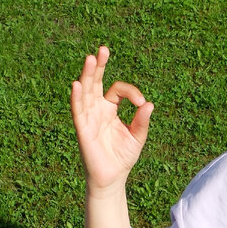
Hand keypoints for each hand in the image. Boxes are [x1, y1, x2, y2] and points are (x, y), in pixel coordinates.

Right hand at [70, 46, 153, 194]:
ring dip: (87, 75)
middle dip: (98, 66)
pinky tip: (77, 85)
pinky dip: (77, 98)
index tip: (141, 103)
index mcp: (110, 109)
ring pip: (86, 92)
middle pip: (95, 82)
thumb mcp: (137, 136)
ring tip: (90, 58)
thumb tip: (149, 104)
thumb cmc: (123, 157)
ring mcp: (88, 118)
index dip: (131, 92)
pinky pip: (78, 111)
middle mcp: (97, 110)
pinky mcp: (83, 129)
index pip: (117, 90)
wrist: (112, 178)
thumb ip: (142, 120)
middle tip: (103, 49)